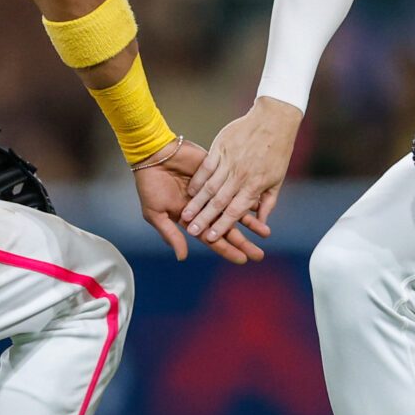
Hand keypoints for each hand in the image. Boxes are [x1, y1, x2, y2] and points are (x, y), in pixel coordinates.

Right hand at [135, 140, 268, 264]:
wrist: (153, 154)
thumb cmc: (149, 184)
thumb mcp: (155, 213)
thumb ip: (171, 234)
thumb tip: (183, 257)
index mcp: (191, 219)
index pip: (212, 238)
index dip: (227, 249)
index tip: (243, 260)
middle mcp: (204, 208)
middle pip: (227, 228)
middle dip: (243, 242)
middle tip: (259, 254)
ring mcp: (212, 192)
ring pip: (234, 210)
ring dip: (249, 221)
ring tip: (265, 233)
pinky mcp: (217, 175)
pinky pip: (236, 188)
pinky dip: (247, 196)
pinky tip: (261, 206)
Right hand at [183, 97, 300, 245]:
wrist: (272, 120)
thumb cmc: (278, 151)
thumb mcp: (277, 179)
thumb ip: (267, 203)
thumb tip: (263, 223)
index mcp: (254, 186)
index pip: (235, 211)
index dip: (222, 225)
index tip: (211, 238)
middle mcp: (239, 176)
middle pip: (219, 202)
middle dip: (205, 219)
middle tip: (193, 231)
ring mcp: (228, 161)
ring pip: (210, 186)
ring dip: (197, 203)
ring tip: (187, 215)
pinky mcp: (220, 148)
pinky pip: (206, 167)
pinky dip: (198, 180)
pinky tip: (190, 191)